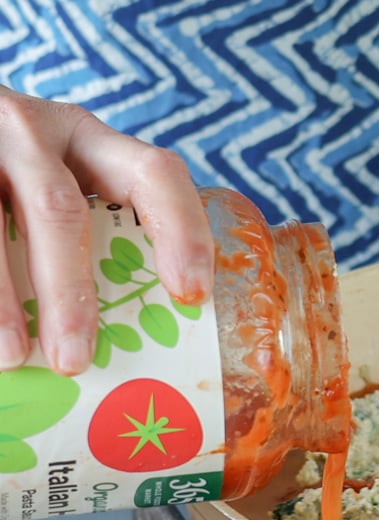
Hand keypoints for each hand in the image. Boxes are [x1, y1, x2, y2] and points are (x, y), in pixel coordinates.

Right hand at [0, 86, 213, 374]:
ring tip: (12, 357)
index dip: (181, 231)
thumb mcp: (62, 177)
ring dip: (0, 300)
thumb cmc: (18, 175)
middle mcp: (34, 133)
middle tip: (74, 359)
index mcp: (89, 140)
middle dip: (68, 291)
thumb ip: (96, 230)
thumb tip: (134, 339)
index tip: (192, 295)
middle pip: (58, 209)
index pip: (154, 174)